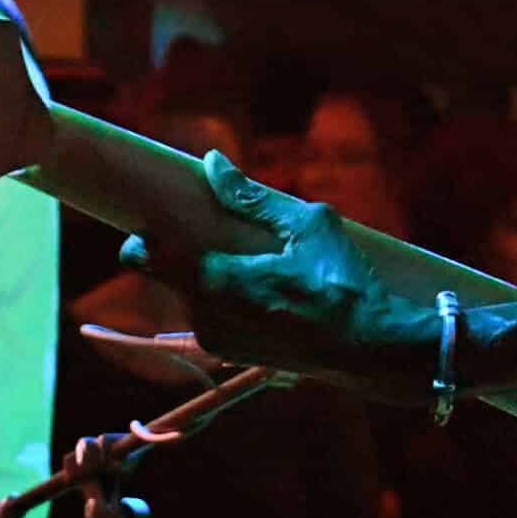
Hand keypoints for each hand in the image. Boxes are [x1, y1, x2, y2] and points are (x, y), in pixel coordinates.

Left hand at [121, 151, 435, 398]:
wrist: (371, 350)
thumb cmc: (342, 283)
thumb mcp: (306, 227)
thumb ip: (252, 197)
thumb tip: (213, 162)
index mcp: (215, 282)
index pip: (144, 256)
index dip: (145, 232)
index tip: (166, 212)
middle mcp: (206, 317)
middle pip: (167, 272)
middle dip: (182, 248)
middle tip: (215, 225)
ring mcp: (219, 342)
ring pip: (191, 294)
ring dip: (205, 273)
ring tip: (246, 254)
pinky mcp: (236, 355)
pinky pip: (212, 314)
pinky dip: (222, 295)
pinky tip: (259, 281)